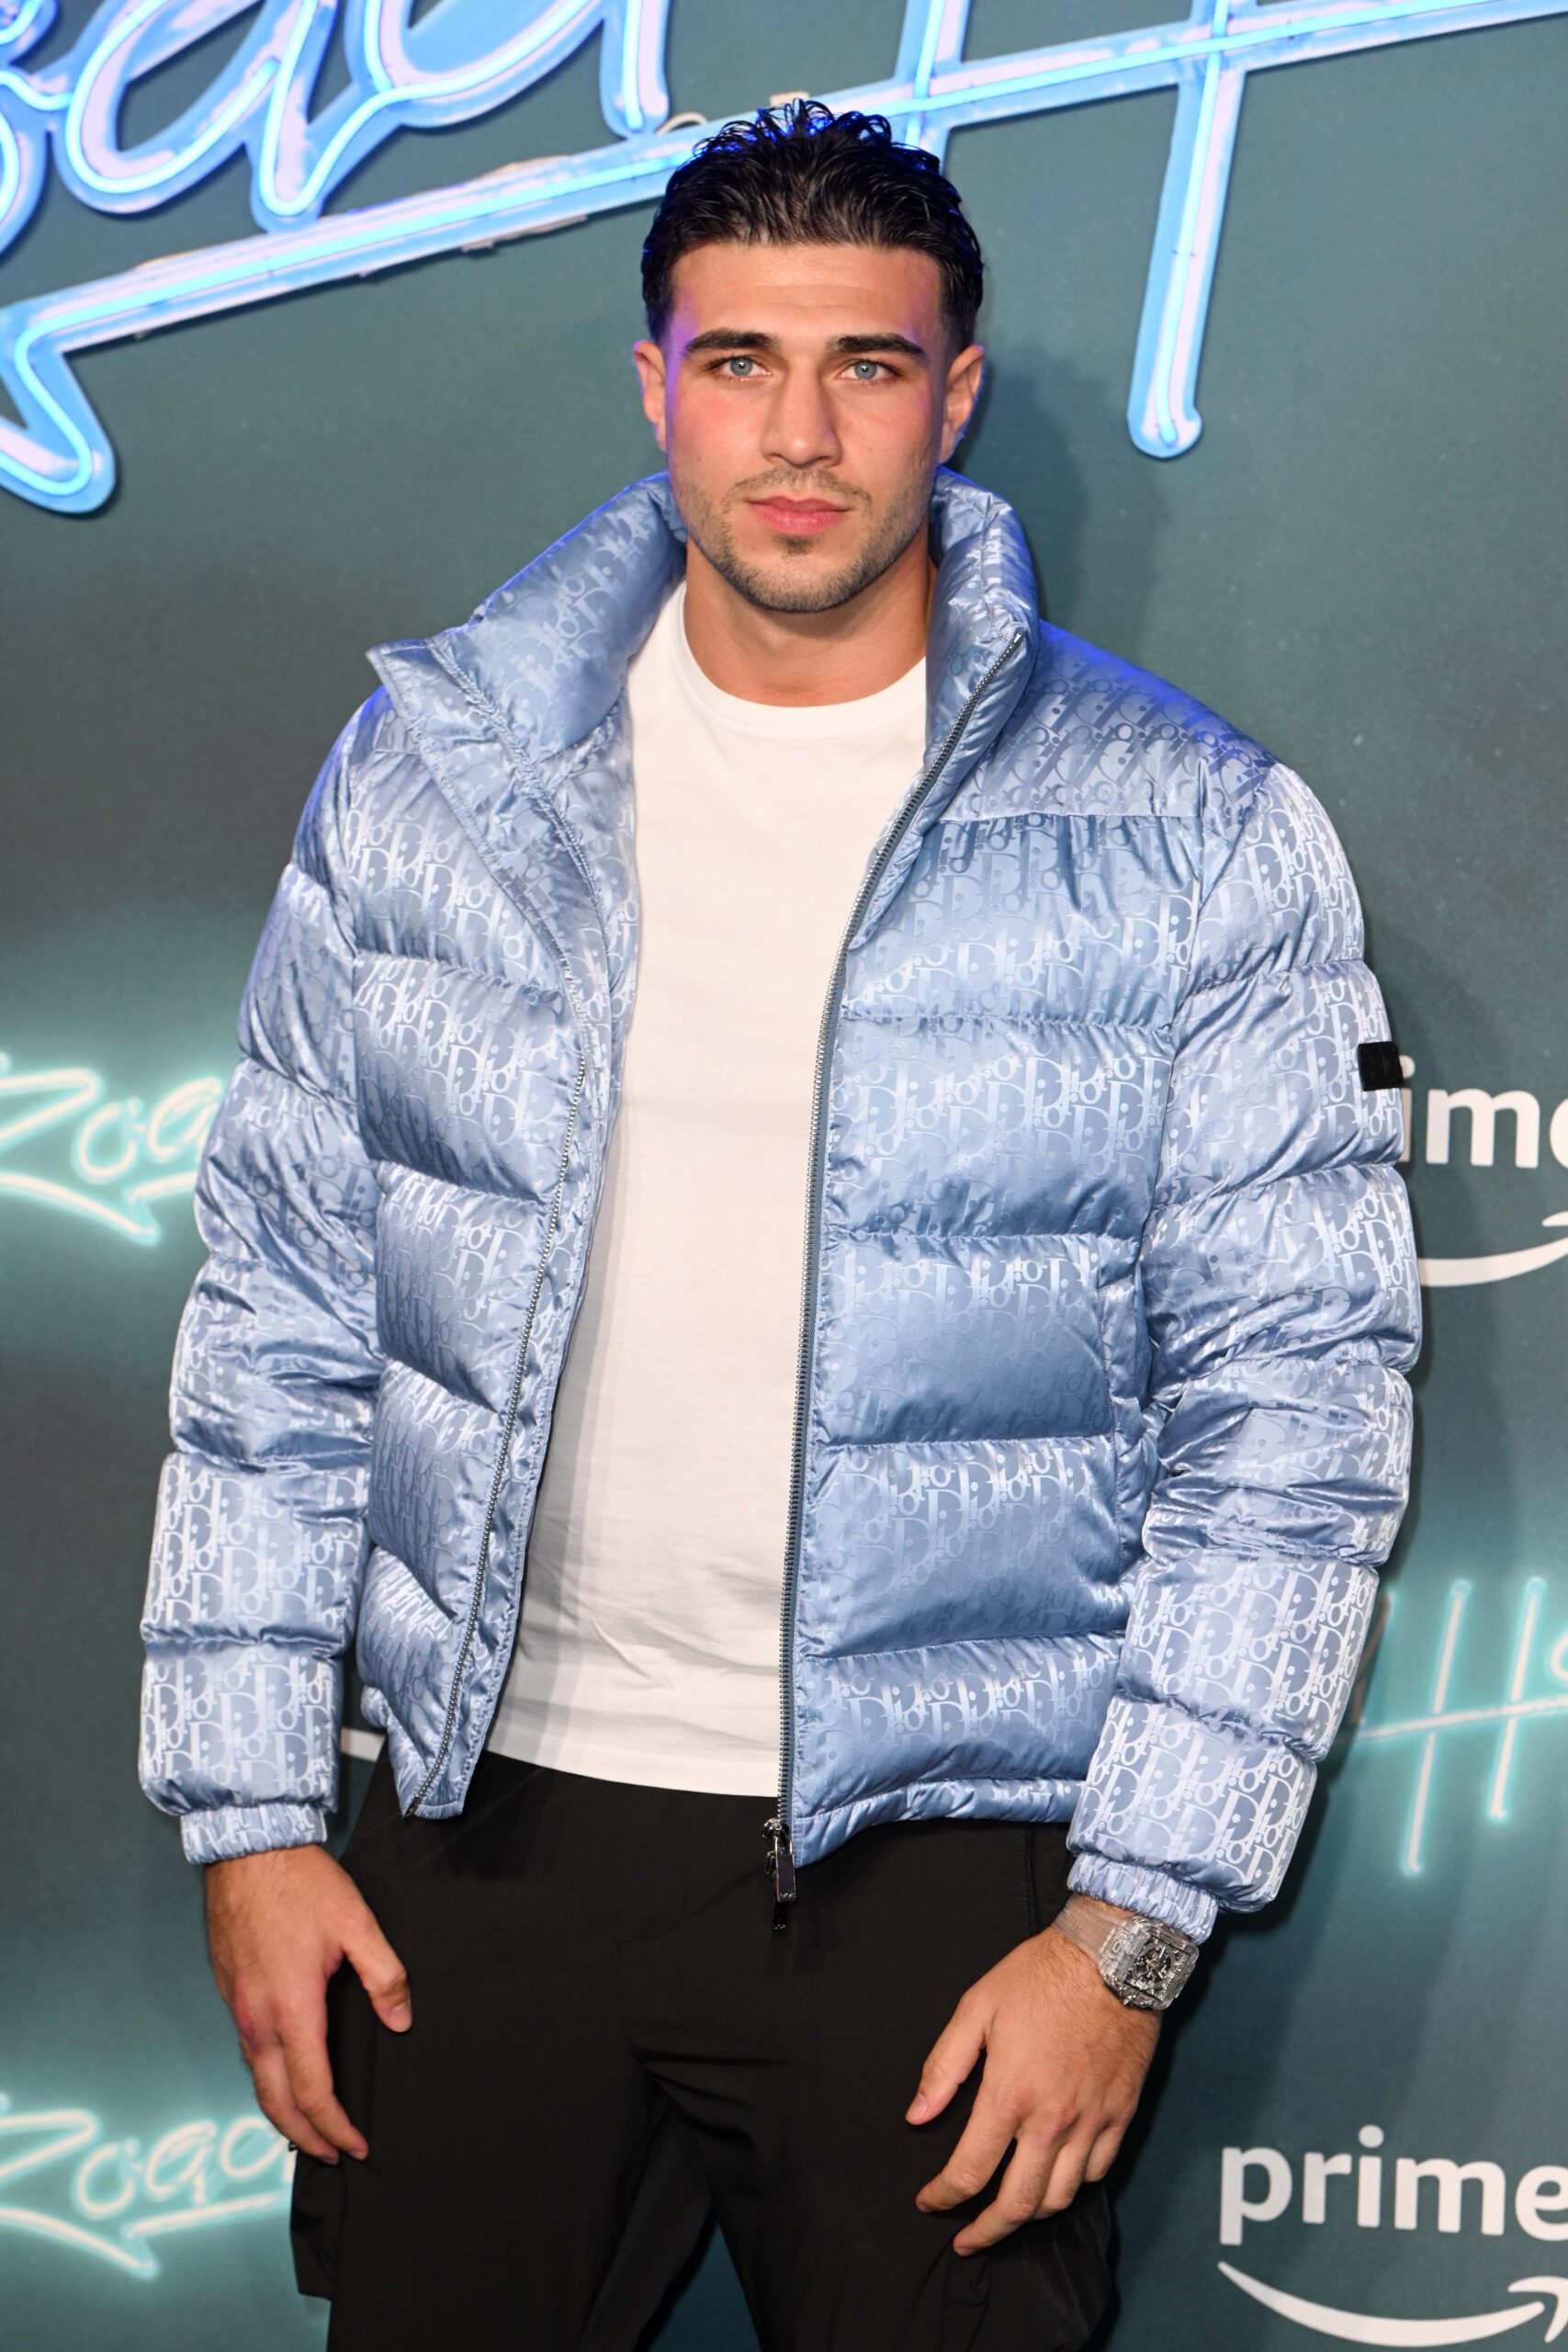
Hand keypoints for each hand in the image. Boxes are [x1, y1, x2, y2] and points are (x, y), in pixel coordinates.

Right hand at [204, 1844, 410, 2164]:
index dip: (336, 2126)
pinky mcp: (231, 1993)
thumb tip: (400, 2020)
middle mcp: (258, 2019)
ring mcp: (239, 2008)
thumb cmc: (301, 1884)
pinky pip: (248, 2054)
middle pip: (276, 2102)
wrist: (247, 1850)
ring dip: (283, 2113)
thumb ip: (383, 1975)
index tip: (356, 2146)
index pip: (312, 2091)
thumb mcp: (356, 1923)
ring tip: (312, 2127)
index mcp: (292, 2010)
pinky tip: (286, 2076)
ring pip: (258, 2080)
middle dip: (305, 2137)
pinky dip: (268, 2081)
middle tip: (334, 2155)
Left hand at [907, 1903, 1160, 2253]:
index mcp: (1008, 2096)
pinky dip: (1072, 2187)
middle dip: (986, 2232)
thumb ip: (944, 2067)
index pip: (969, 2172)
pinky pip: (1097, 2174)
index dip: (943, 2197)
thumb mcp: (976, 2007)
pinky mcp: (1120, 2116)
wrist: (1112, 1956)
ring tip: (1008, 2214)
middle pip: (1017, 2205)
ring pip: (1059, 2199)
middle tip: (966, 2240)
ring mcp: (1091, 2123)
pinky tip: (1055, 2179)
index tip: (928, 2202)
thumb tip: (917, 2116)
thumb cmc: (1039, 1976)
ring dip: (1029, 2216)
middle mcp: (1051, 2122)